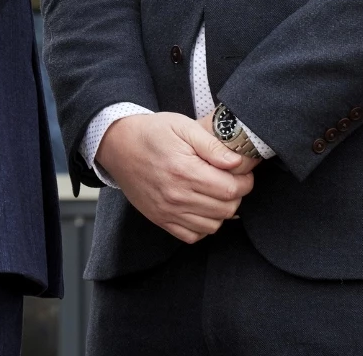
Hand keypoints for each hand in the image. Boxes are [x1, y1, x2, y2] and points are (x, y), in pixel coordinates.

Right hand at [94, 112, 253, 243]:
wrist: (117, 145)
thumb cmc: (152, 132)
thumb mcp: (182, 126)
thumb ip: (211, 144)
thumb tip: (237, 162)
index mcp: (185, 170)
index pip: (231, 189)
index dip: (245, 181)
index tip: (242, 172)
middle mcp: (176, 195)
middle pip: (226, 209)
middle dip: (236, 194)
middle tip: (230, 179)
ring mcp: (167, 211)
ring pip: (213, 225)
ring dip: (221, 211)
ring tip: (215, 192)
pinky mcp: (160, 219)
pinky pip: (192, 236)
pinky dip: (202, 225)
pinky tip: (201, 207)